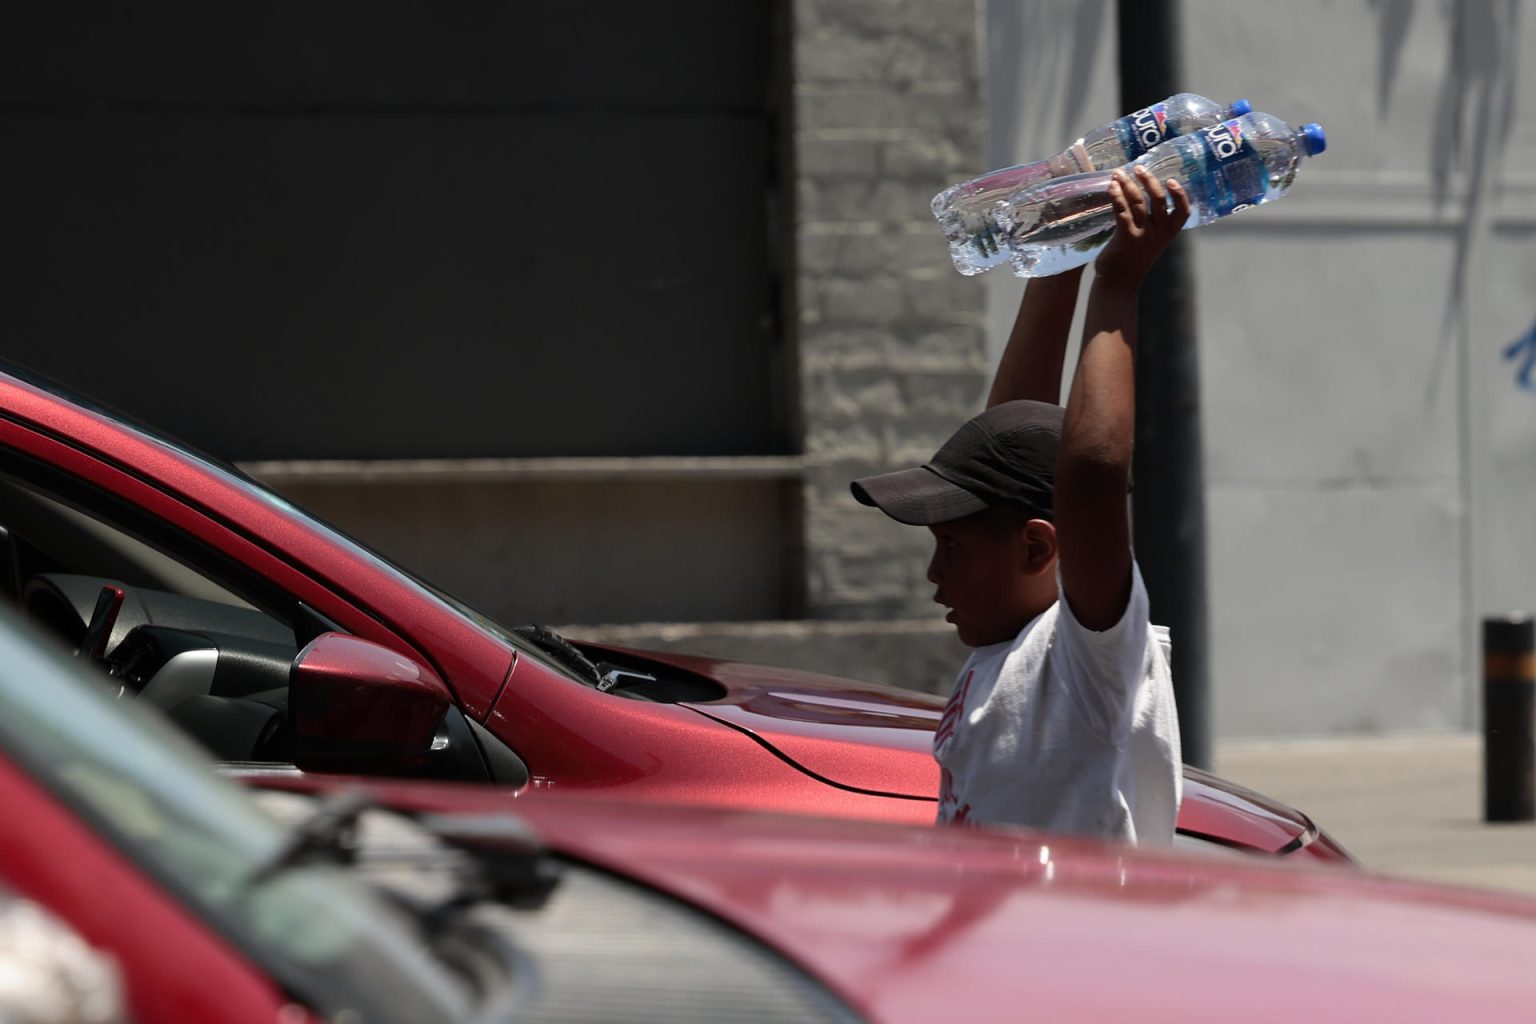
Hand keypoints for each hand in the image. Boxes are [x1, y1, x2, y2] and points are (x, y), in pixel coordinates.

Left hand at [1093, 164, 1190, 287]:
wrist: (1119, 284)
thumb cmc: (1132, 262)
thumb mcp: (1149, 244)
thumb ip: (1152, 226)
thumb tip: (1142, 201)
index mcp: (1168, 235)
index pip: (1183, 212)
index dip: (1180, 195)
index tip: (1172, 180)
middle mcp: (1159, 233)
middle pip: (1159, 199)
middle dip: (1149, 180)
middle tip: (1138, 168)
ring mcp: (1143, 234)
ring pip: (1138, 201)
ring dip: (1128, 184)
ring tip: (1119, 173)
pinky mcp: (1126, 236)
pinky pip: (1122, 210)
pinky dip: (1116, 196)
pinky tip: (1111, 187)